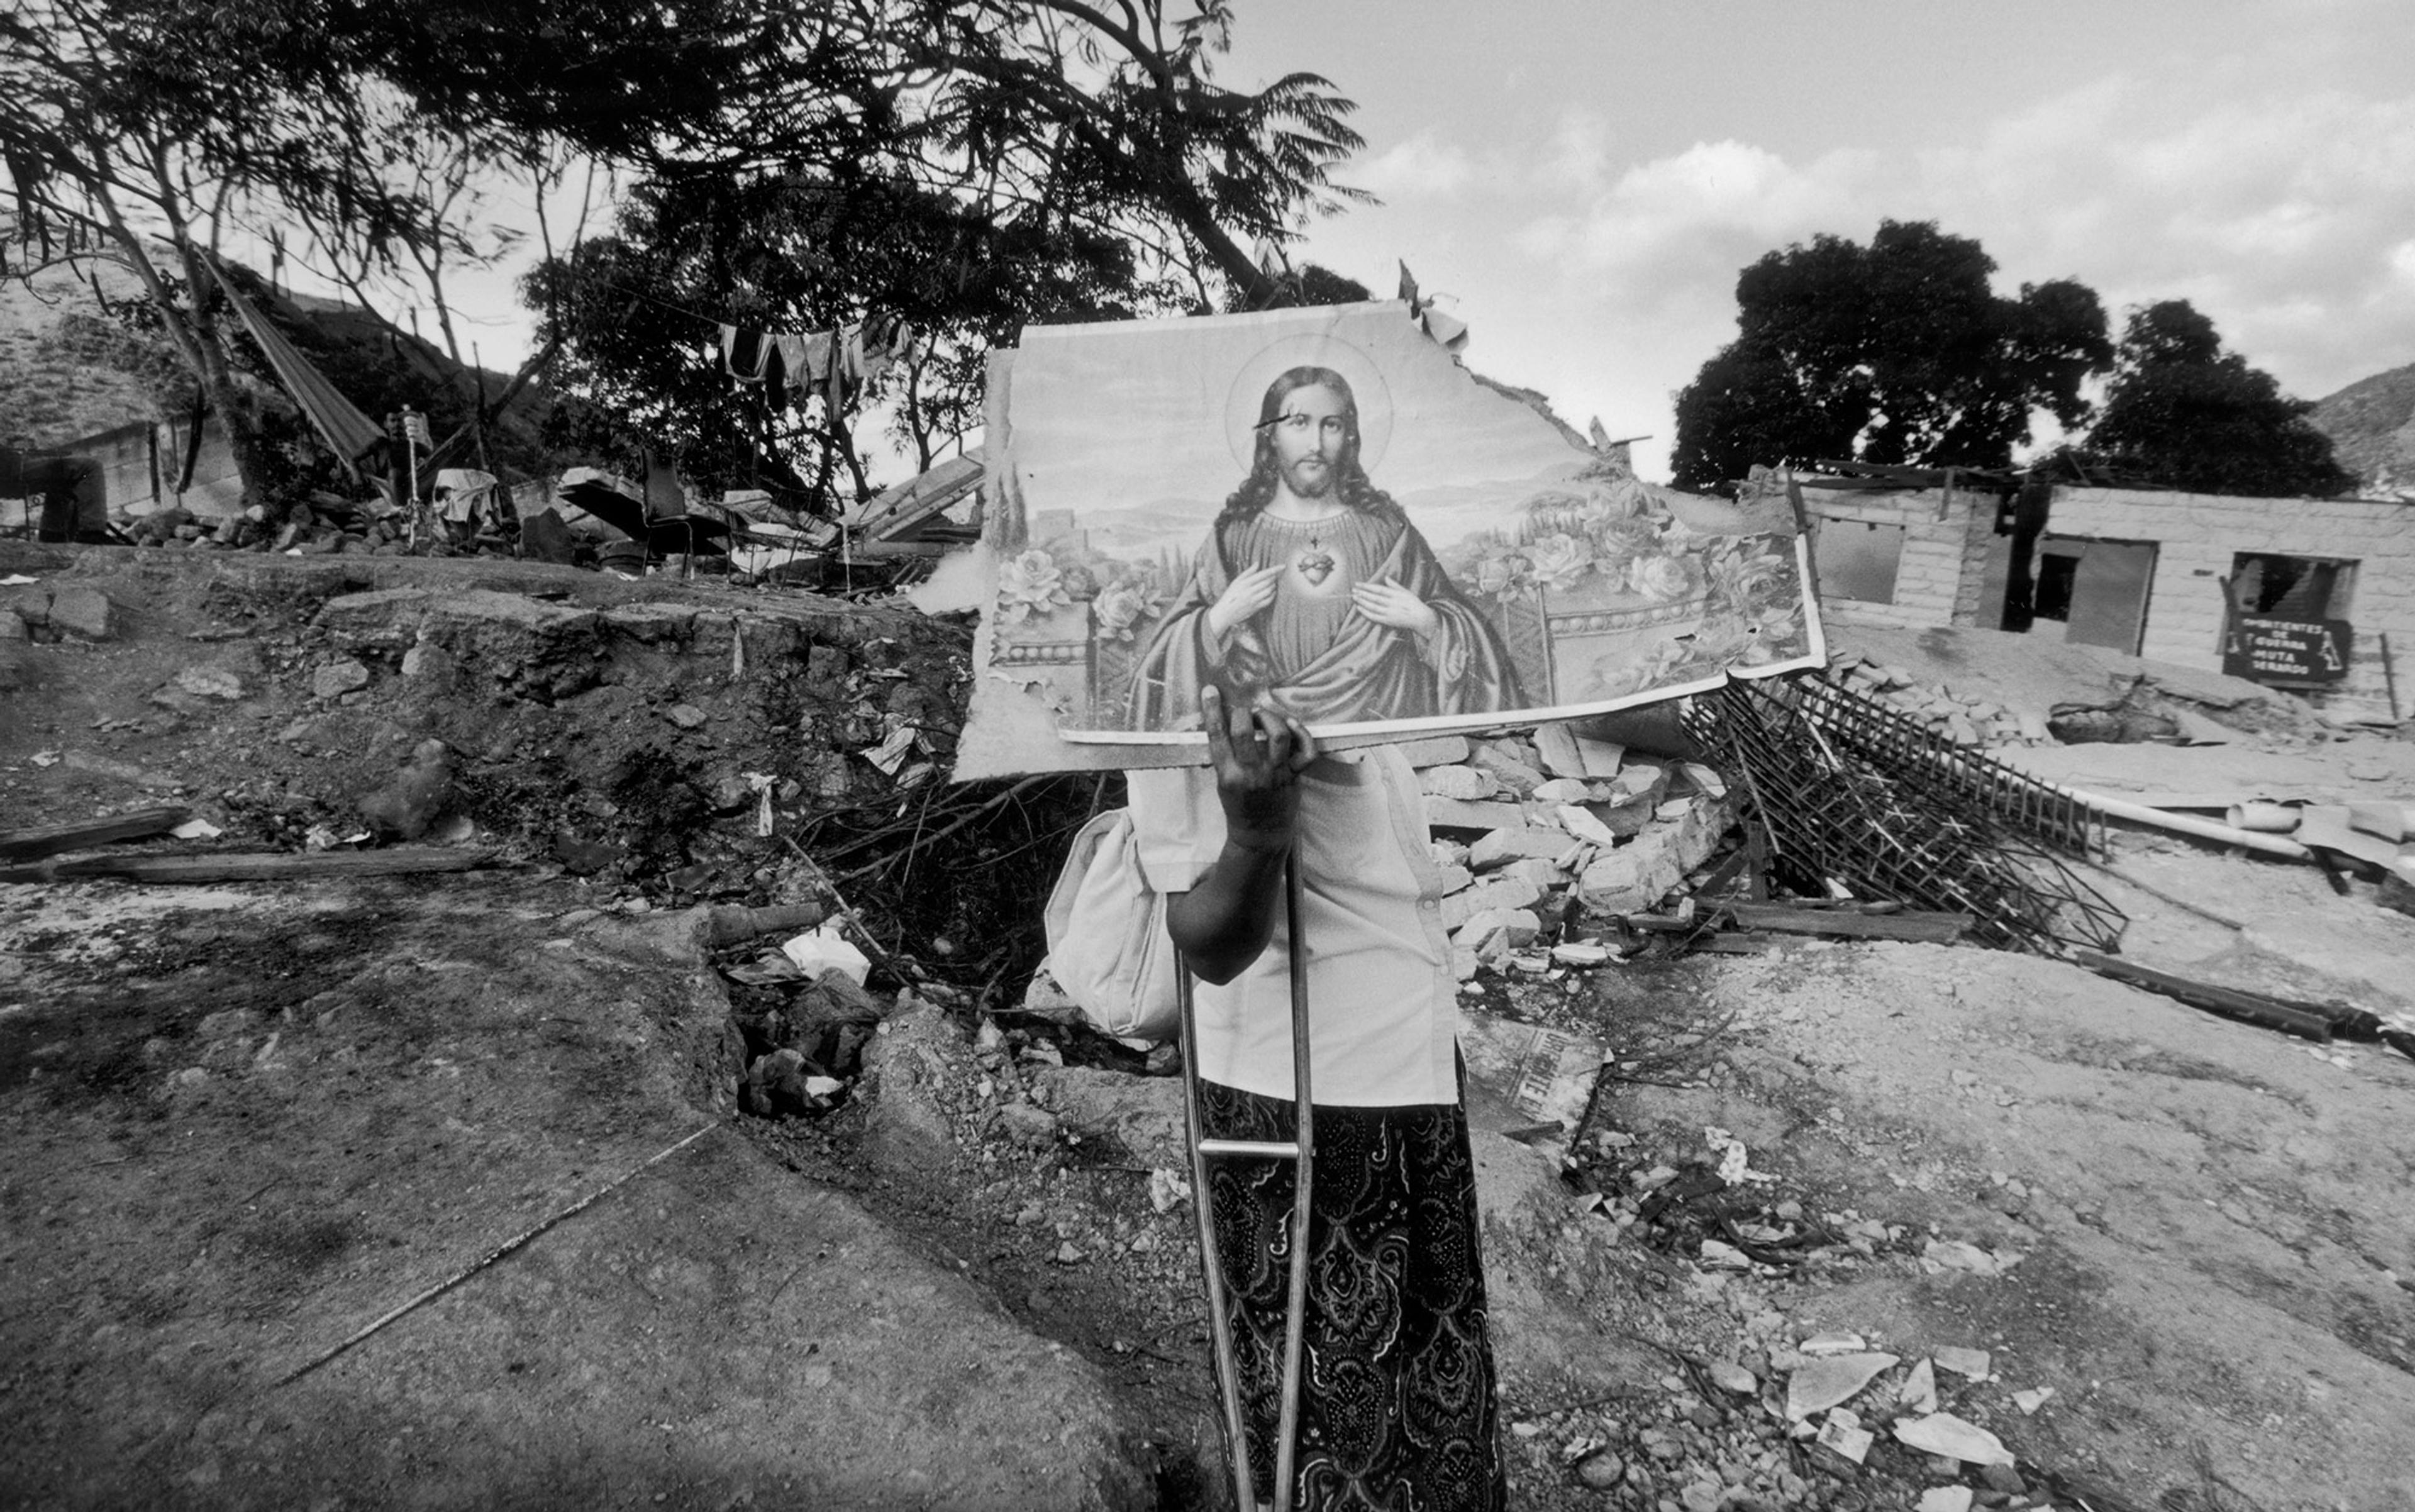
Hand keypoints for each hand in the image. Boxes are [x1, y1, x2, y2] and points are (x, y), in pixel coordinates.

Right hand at [1200, 683, 1316, 853]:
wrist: (1261, 834)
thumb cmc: (1239, 806)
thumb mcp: (1223, 783)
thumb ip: (1224, 756)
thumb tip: (1222, 721)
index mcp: (1228, 775)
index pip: (1216, 736)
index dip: (1212, 710)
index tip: (1211, 691)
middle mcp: (1251, 773)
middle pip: (1245, 730)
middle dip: (1242, 712)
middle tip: (1243, 711)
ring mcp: (1276, 774)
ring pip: (1278, 734)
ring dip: (1271, 717)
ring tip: (1264, 715)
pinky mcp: (1295, 775)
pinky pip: (1306, 750)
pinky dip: (1302, 733)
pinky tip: (1291, 724)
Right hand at [1204, 564, 1284, 639]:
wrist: (1225, 613)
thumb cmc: (1230, 595)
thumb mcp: (1236, 582)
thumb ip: (1248, 572)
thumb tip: (1257, 563)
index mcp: (1245, 582)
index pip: (1264, 574)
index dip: (1275, 569)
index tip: (1283, 566)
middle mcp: (1250, 591)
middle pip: (1268, 581)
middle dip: (1274, 577)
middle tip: (1275, 576)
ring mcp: (1254, 600)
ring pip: (1270, 590)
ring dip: (1274, 586)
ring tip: (1273, 584)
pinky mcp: (1256, 607)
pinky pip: (1268, 600)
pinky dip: (1273, 595)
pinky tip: (1272, 592)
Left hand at [1351, 575, 1439, 637]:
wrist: (1420, 618)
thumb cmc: (1413, 603)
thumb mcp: (1406, 591)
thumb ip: (1395, 585)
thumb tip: (1386, 577)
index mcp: (1396, 595)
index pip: (1378, 589)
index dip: (1367, 586)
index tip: (1358, 584)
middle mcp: (1392, 603)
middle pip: (1374, 598)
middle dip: (1362, 593)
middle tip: (1353, 590)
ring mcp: (1389, 613)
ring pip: (1373, 607)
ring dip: (1362, 602)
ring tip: (1354, 597)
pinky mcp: (1388, 621)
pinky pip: (1374, 617)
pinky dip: (1366, 612)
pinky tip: (1359, 608)